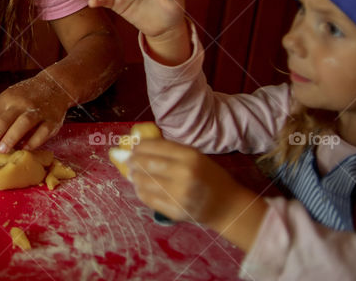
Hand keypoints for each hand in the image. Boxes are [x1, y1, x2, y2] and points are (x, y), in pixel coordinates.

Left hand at [0, 72, 71, 156]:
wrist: (55, 84)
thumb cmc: (27, 96)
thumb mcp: (10, 99)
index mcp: (6, 98)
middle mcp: (20, 103)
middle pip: (2, 121)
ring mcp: (37, 111)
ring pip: (22, 124)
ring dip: (11, 137)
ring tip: (1, 150)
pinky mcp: (52, 120)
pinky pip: (42, 132)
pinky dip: (34, 141)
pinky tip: (25, 149)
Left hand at [128, 139, 256, 231]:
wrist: (228, 206)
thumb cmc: (210, 177)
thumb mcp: (195, 157)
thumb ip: (170, 151)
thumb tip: (137, 144)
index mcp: (190, 156)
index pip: (155, 147)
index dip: (139, 146)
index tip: (133, 146)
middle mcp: (184, 174)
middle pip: (146, 163)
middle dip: (132, 160)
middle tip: (127, 159)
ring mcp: (179, 194)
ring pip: (144, 182)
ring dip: (134, 176)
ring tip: (133, 173)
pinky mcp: (175, 211)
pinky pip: (148, 198)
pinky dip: (140, 191)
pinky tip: (140, 187)